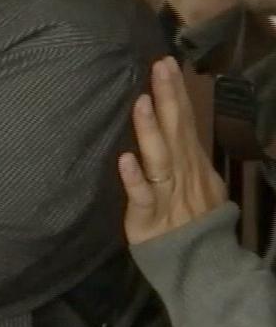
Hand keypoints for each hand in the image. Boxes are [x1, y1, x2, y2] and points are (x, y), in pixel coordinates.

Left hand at [119, 57, 227, 246]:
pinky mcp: (149, 218)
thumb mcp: (197, 181)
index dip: (176, 92)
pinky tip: (125, 159)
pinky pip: (142, 196)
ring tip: (142, 102)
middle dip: (169, 98)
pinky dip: (134, 179)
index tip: (166, 61)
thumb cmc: (192, 218)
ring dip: (150, 131)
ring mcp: (167, 195)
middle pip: (176, 131)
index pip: (184, 121)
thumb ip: (184, 153)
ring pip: (159, 159)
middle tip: (159, 66)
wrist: (201, 264)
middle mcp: (181, 174)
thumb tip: (176, 121)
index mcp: (190, 163)